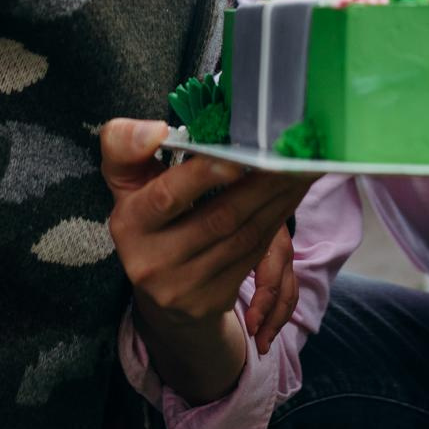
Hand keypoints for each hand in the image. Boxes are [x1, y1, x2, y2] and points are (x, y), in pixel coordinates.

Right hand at [103, 120, 315, 329]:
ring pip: (243, 237)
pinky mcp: (212, 300)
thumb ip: (126, 147)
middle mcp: (153, 262)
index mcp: (130, 225)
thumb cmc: (148, 217)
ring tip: (302, 170)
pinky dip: (276, 222)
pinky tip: (291, 198)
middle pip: (218, 219)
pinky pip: (253, 255)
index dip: (203, 177)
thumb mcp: (126, 181)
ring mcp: (185, 286)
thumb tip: (156, 129)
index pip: (166, 197)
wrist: (158, 291)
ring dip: (279, 201)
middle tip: (292, 154)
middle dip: (261, 184)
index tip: (238, 158)